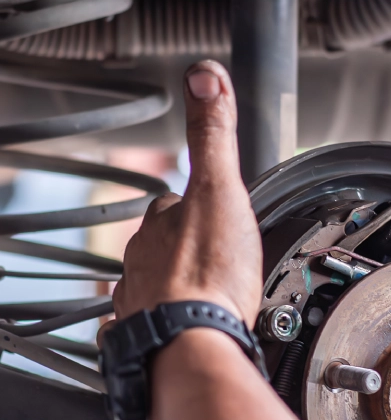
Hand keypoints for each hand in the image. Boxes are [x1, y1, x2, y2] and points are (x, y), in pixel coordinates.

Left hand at [111, 60, 262, 326]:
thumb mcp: (222, 190)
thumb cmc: (210, 276)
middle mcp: (140, 260)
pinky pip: (152, 324)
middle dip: (188, 248)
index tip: (217, 211)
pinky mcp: (145, 337)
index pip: (174, 202)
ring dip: (177, 286)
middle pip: (164, 245)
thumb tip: (204, 74)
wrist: (193, 345)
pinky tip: (189, 327)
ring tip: (207, 295)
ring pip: (156, 285)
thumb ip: (213, 135)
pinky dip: (169, 323)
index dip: (197, 204)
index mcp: (160, 223)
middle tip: (221, 257)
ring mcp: (139, 300)